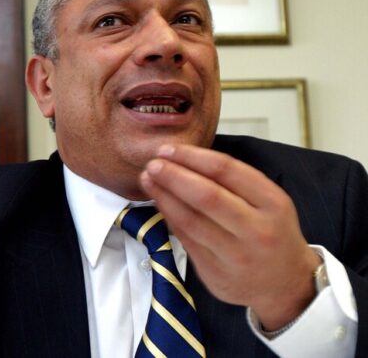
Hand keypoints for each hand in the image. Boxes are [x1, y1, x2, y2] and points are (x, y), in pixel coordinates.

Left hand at [140, 144, 320, 330]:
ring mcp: (236, 255)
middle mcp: (257, 230)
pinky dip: (168, 217)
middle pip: (207, 195)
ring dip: (164, 196)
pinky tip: (159, 202)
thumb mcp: (269, 202)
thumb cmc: (271, 233)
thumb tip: (183, 158)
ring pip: (190, 220)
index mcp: (273, 203)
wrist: (287, 286)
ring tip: (148, 179)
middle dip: (174, 175)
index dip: (192, 157)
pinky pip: (185, 239)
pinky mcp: (215, 272)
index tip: (168, 149)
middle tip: (153, 163)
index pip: (226, 170)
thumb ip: (234, 181)